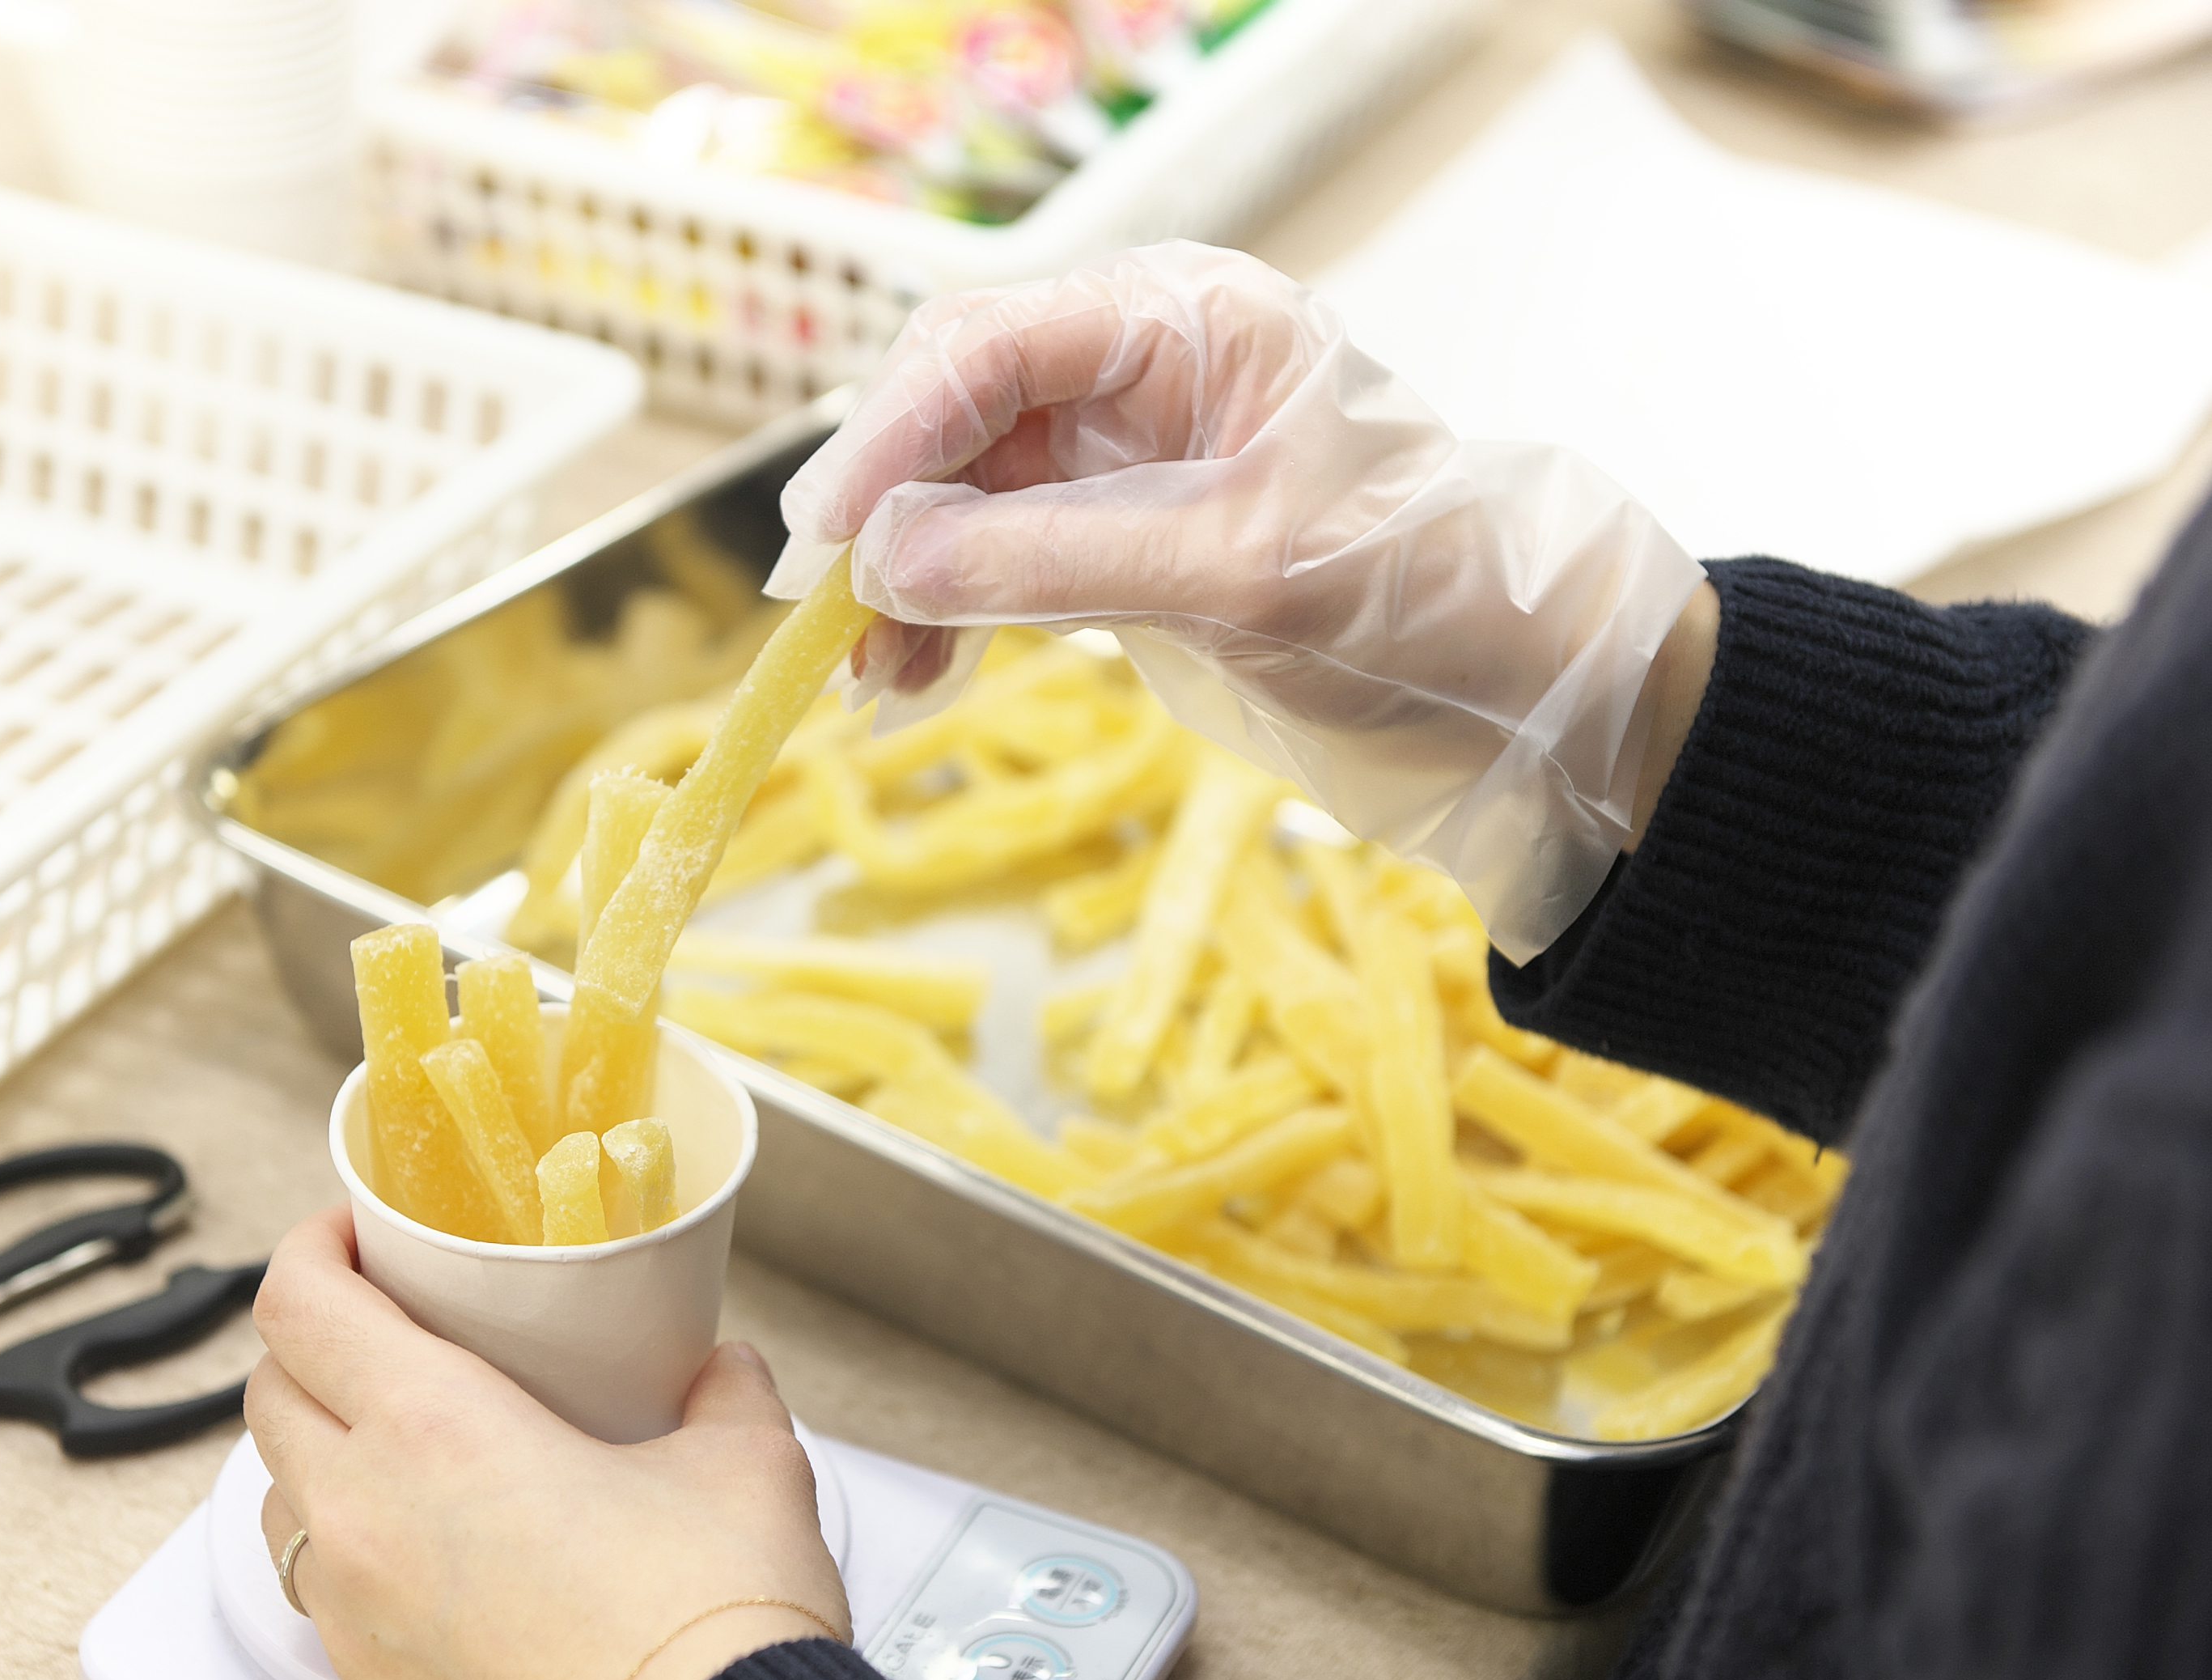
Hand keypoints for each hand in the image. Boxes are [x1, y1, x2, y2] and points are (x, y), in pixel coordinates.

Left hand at [245, 1206, 847, 1679]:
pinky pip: (340, 1632)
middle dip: (312, 1353)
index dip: (309, 1251)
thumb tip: (721, 1370)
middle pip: (270, 1401)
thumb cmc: (718, 1632)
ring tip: (411, 1468)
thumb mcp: (746, 1464)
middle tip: (386, 1339)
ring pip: (287, 1521)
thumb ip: (722, 1394)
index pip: (299, 1306)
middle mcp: (367, 1526)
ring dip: (325, 1475)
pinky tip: (457, 1595)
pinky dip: (373, 1592)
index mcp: (434, 1430)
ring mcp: (359, 1636)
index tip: (348, 1238)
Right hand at [770, 241, 1706, 960]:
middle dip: (884, 509)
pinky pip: (990, 561)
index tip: (826, 532)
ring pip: (957, 494)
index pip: (992, 344)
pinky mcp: (1113, 540)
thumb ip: (1056, 559)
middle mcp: (1138, 368)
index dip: (893, 433)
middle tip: (826, 613)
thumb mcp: (1239, 575)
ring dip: (903, 582)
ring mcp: (1119, 457)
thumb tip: (888, 561)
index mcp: (1186, 321)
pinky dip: (943, 619)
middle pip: (954, 410)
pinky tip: (915, 684)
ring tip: (875, 680)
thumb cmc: (1419, 596)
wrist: (1517, 692)